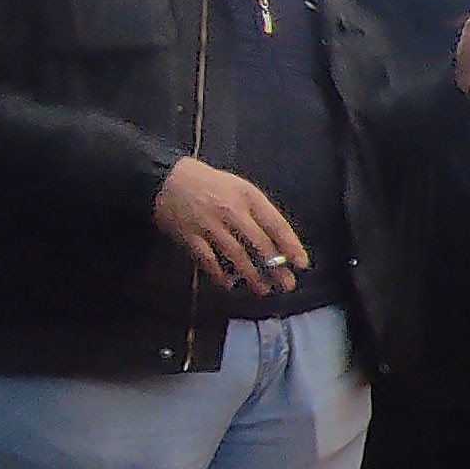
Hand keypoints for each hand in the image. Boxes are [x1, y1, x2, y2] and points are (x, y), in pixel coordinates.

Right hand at [154, 158, 306, 295]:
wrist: (168, 178)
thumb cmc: (210, 185)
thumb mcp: (240, 189)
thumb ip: (258, 212)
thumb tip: (278, 242)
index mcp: (248, 197)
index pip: (276, 224)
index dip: (291, 246)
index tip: (301, 264)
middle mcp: (231, 210)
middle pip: (259, 243)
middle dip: (276, 267)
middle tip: (287, 284)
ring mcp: (209, 224)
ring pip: (236, 255)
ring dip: (252, 275)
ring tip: (263, 290)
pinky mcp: (189, 236)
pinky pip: (208, 260)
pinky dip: (219, 275)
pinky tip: (229, 285)